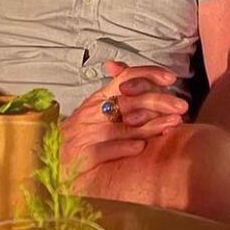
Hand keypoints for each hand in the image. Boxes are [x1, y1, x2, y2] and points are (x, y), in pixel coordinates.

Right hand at [60, 65, 186, 172]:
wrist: (47, 164)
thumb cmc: (78, 137)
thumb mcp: (94, 110)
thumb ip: (113, 91)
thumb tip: (119, 66)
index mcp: (98, 99)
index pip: (126, 77)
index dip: (149, 74)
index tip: (170, 78)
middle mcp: (93, 113)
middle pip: (130, 100)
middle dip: (159, 100)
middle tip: (182, 105)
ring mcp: (86, 135)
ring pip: (123, 126)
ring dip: (151, 125)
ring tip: (172, 123)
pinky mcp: (82, 158)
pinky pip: (105, 150)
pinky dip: (123, 147)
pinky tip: (140, 147)